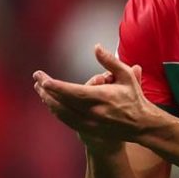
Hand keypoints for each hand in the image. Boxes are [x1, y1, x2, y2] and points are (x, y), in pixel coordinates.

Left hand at [33, 44, 154, 146]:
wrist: (141, 125)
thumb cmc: (134, 98)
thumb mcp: (126, 75)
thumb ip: (110, 61)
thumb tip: (96, 47)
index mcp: (101, 98)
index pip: (71, 92)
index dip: (54, 86)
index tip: (42, 78)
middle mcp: (92, 112)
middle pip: (62, 103)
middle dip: (46, 91)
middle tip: (37, 79)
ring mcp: (89, 123)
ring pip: (62, 113)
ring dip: (49, 101)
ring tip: (40, 91)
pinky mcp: (88, 130)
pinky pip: (67, 120)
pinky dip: (57, 111)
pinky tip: (52, 104)